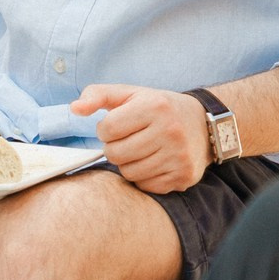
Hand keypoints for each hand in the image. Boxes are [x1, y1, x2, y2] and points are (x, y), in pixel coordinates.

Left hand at [72, 85, 208, 193]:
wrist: (204, 124)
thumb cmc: (159, 108)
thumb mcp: (130, 93)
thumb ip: (98, 95)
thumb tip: (74, 109)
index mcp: (155, 106)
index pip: (107, 128)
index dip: (106, 129)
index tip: (118, 126)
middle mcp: (170, 131)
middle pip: (115, 154)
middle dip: (114, 148)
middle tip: (127, 140)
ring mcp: (179, 156)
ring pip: (128, 172)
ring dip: (128, 163)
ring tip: (140, 150)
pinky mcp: (183, 177)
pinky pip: (145, 185)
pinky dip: (143, 176)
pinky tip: (153, 161)